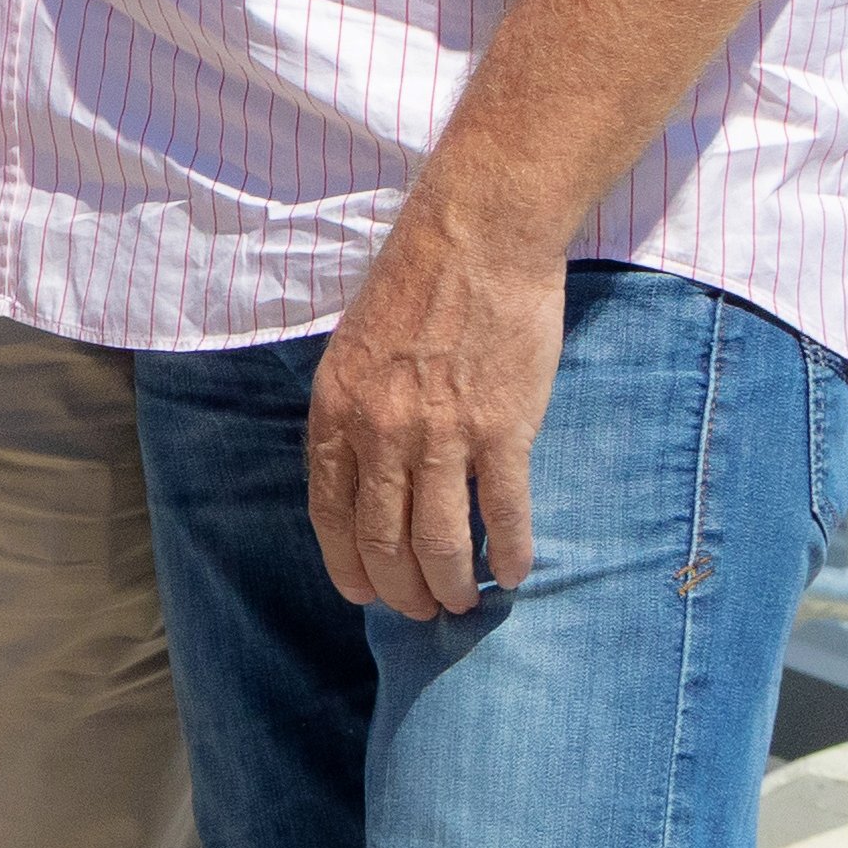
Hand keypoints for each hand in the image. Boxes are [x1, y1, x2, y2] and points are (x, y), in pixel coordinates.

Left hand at [306, 210, 561, 618]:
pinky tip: (516, 573)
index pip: (330, 513)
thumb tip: (363, 475)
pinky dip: (511, 554)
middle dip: (401, 590)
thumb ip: (356, 414)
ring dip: (452, 586)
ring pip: (440, 543)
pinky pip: (505, 514)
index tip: (365, 592)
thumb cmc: (417, 286)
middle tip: (421, 611)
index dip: (348, 564)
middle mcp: (381, 432)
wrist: (477, 237)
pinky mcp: (502, 430)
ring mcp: (442, 435)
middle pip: (384, 540)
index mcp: (337, 411)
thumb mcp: (355, 350)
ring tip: (464, 603)